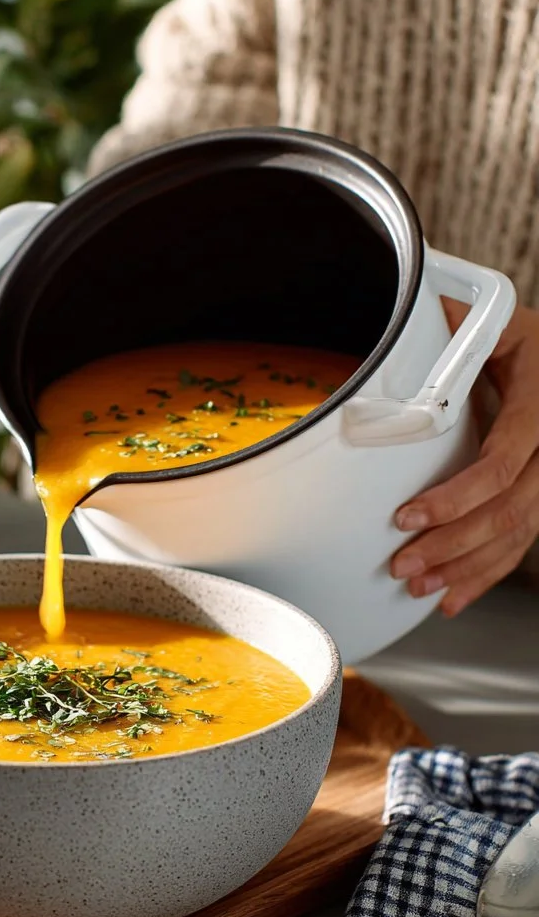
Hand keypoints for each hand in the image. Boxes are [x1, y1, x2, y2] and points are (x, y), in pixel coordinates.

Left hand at [390, 300, 538, 616]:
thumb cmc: (516, 333)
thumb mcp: (490, 320)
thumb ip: (449, 326)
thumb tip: (396, 326)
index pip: (503, 462)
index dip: (456, 497)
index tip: (407, 516)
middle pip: (511, 510)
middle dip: (453, 546)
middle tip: (403, 566)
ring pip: (518, 533)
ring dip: (467, 567)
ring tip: (420, 588)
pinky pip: (521, 539)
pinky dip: (487, 572)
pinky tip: (455, 596)